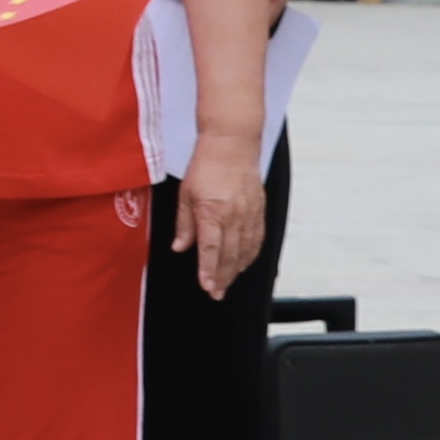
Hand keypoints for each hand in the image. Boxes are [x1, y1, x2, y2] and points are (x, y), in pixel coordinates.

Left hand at [177, 143, 269, 296]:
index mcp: (212, 211)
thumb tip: (180, 247)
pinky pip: (257, 239)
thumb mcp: (185, 193)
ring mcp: (249, 214)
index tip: (207, 287)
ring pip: (245, 250)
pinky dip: (251, 255)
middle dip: (223, 278)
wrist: (232, 144)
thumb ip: (184, 224)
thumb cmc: (206, 165)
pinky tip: (244, 263)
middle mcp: (233, 216)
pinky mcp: (259, 210)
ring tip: (227, 282)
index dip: (209, 271)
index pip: (211, 249)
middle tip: (217, 294)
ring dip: (236, 270)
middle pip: (229, 255)